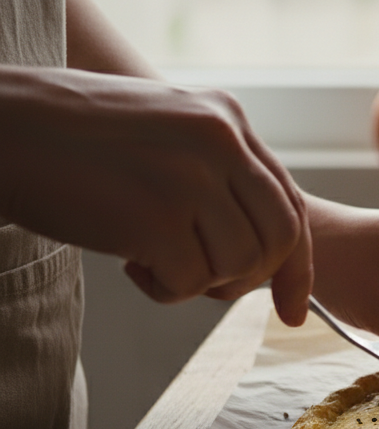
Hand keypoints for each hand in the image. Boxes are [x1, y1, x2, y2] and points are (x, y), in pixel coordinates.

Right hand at [0, 65, 310, 324]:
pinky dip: (164, 290)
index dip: (297, 264)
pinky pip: (192, 283)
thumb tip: (264, 253)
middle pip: (280, 239)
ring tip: (150, 257)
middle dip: (251, 279)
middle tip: (202, 281)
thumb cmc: (73, 141)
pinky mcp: (157, 216)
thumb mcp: (167, 134)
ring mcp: (191, 177)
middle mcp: (220, 141)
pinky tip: (130, 264)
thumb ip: (220, 176)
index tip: (294, 310)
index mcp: (227, 118)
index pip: (290, 203)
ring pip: (241, 265)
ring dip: (199, 281)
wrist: (0, 130)